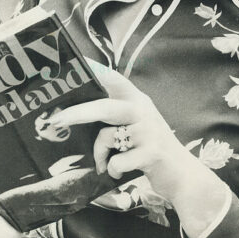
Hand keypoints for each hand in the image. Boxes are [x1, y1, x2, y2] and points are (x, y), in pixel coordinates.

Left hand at [48, 59, 224, 215]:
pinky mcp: (152, 153)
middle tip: (56, 120)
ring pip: (107, 137)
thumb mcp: (136, 124)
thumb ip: (115, 115)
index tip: (76, 63)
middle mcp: (143, 110)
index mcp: (137, 100)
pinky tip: (120, 172)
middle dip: (78, 113)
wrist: (182, 174)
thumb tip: (75, 112)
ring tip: (104, 163)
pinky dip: (112, 169)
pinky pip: (117, 161)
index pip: (114, 79)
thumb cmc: (149, 148)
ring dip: (100, 154)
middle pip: (106, 108)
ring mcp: (149, 131)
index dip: (95, 70)